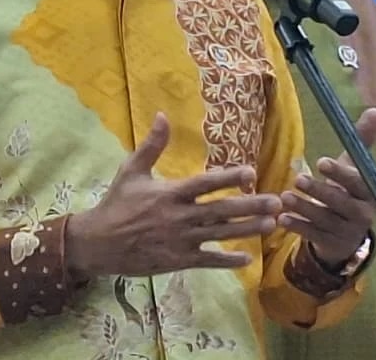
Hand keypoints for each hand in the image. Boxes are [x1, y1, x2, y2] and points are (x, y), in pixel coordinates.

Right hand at [65, 112, 282, 278]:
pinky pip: (207, 261)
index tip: (251, 172)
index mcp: (169, 193)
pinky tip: (247, 258)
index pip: (204, 184)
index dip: (228, 178)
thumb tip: (163, 115)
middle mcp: (179, 217)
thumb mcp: (131, 171)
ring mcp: (180, 240)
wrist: (99, 243)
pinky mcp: (178, 260)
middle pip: (220, 210)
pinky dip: (227, 261)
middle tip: (276, 202)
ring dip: (247, 230)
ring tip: (271, 225)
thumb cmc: (117, 203)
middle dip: (250, 206)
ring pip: (219, 235)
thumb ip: (152, 144)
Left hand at [278, 108, 375, 267]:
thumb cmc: (347, 190)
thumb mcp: (353, 167)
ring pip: (325, 220)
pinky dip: (298, 227)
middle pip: (341, 203)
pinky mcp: (332, 245)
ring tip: (284, 197)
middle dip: (319, 191)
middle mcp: (362, 213)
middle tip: (297, 179)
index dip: (340, 173)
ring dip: (304, 208)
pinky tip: (281, 219)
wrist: (347, 233)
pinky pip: (315, 236)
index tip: (321, 162)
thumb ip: (361, 140)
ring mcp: (348, 232)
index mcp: (368, 192)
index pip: (357, 182)